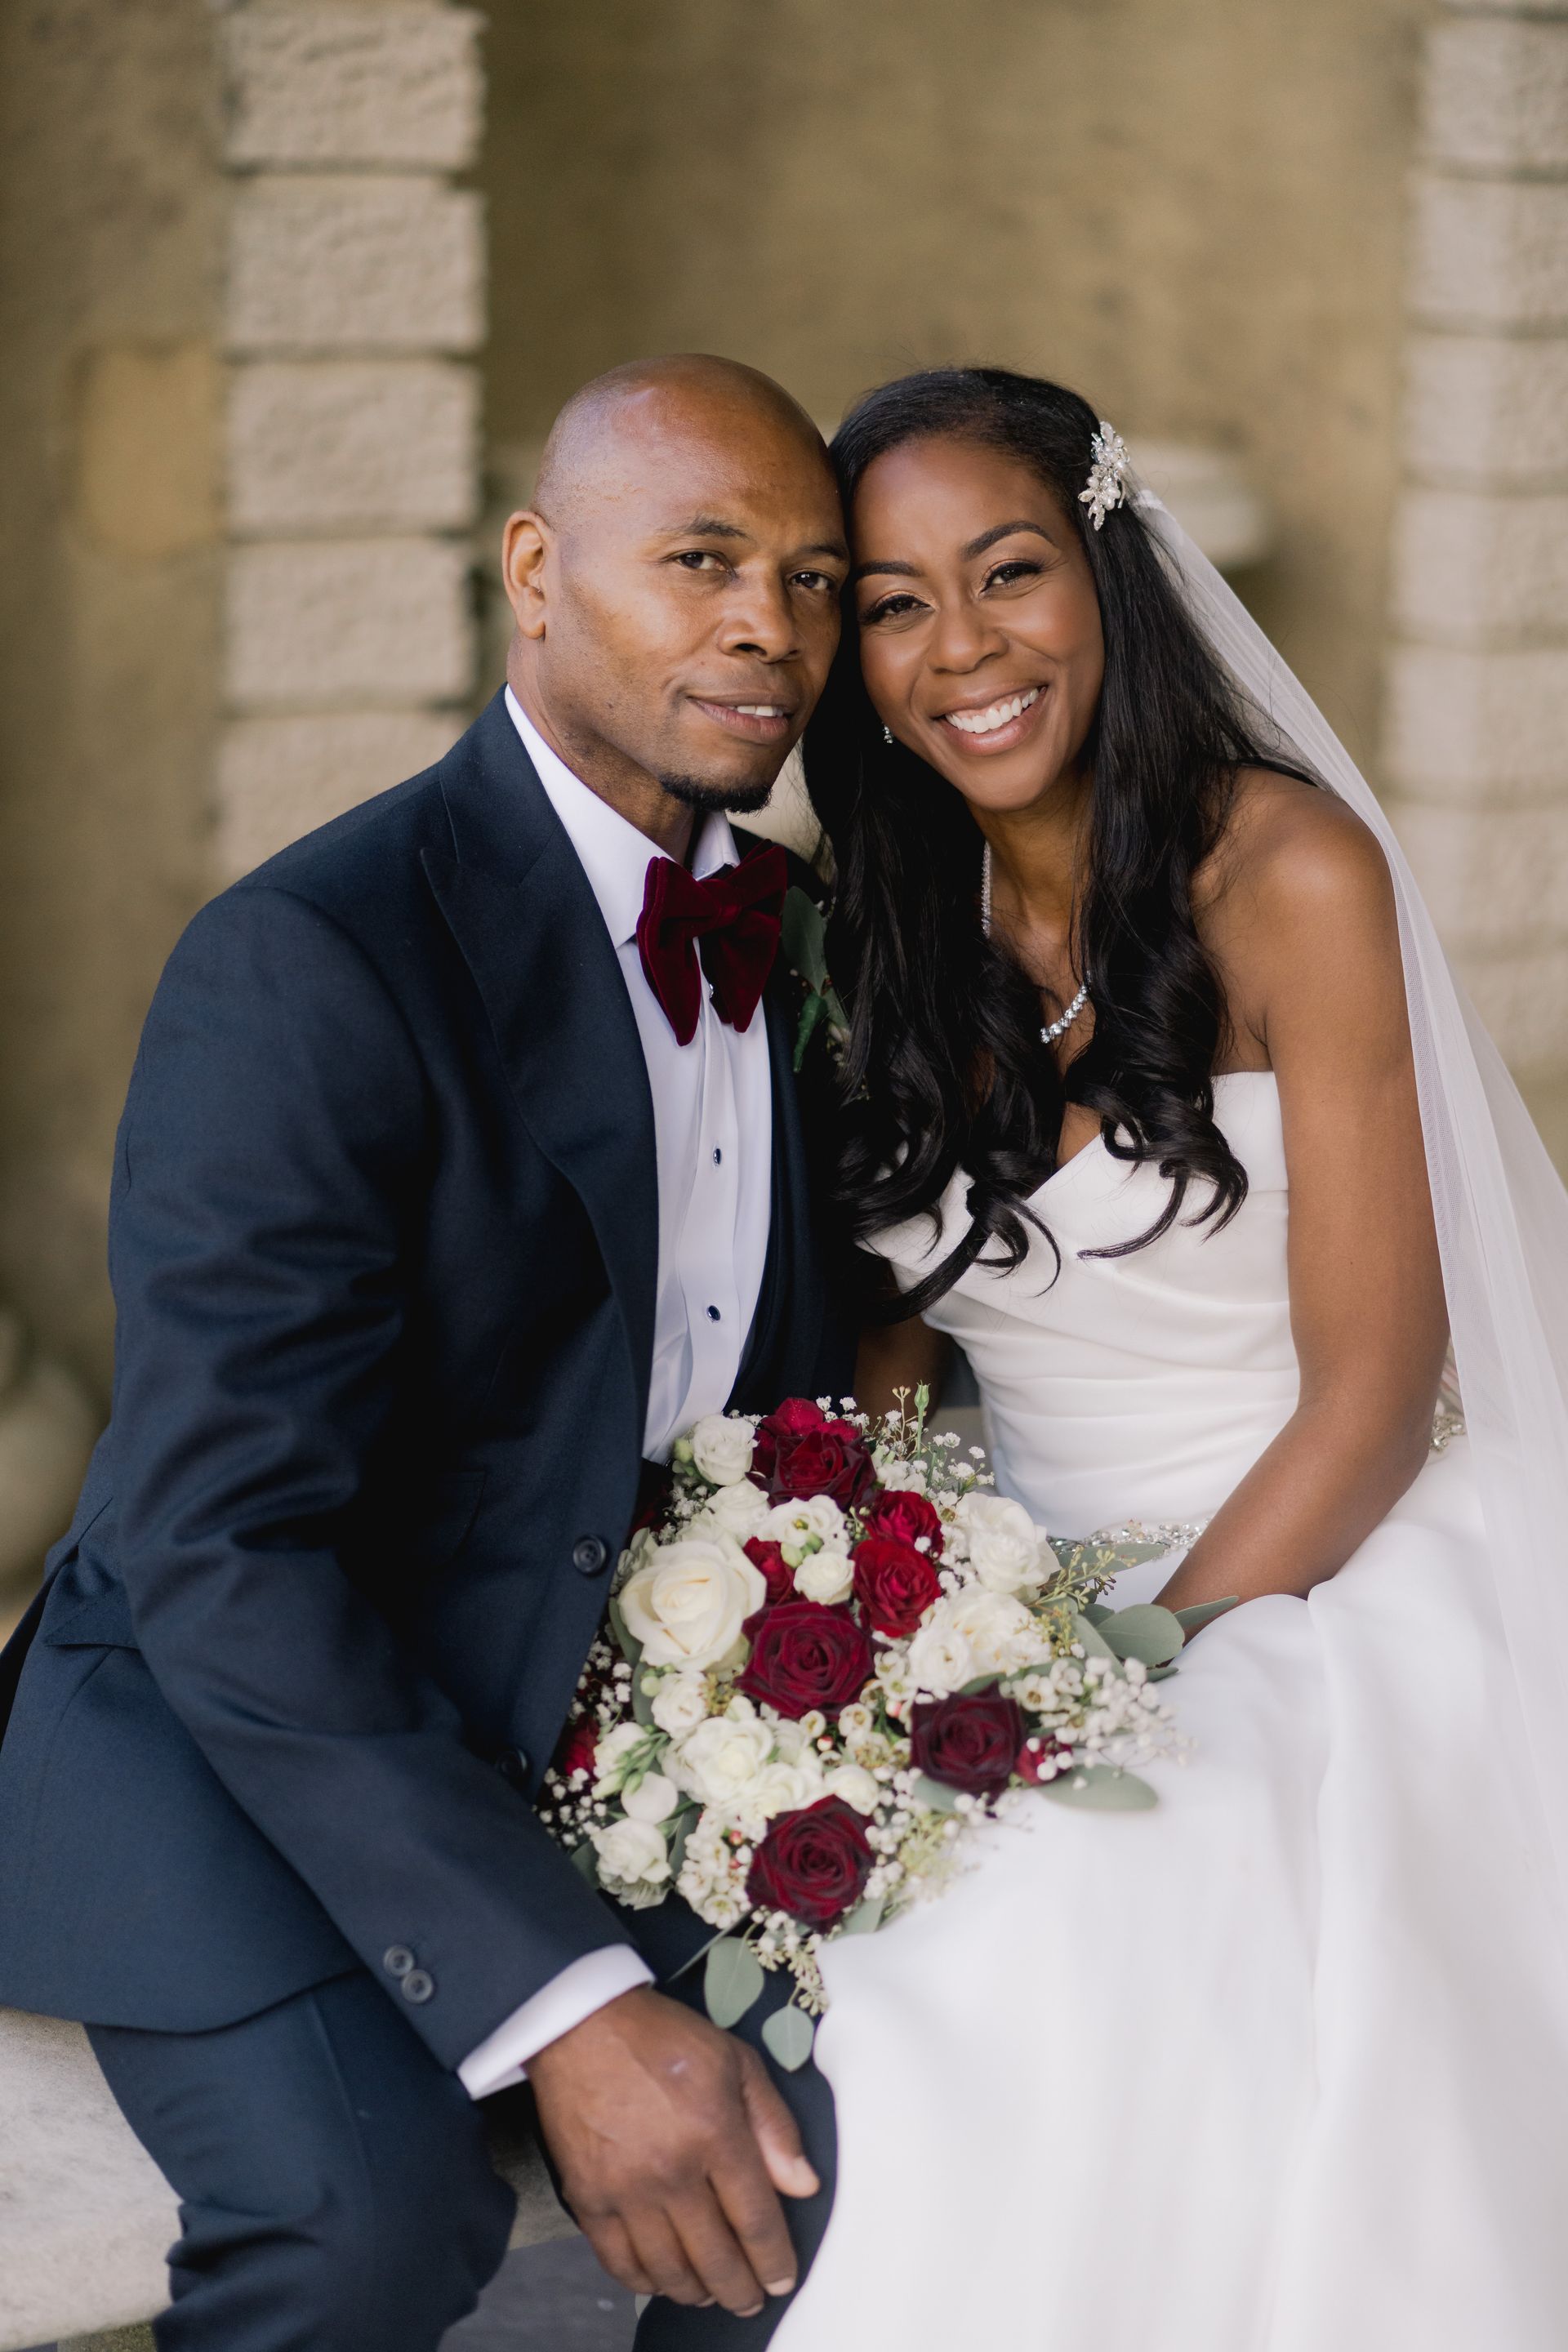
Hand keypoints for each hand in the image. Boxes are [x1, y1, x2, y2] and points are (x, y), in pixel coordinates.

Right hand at [528, 1985, 818, 2316]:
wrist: (583, 2026)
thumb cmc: (665, 2039)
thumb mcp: (736, 2062)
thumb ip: (773, 2125)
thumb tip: (803, 2185)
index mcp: (715, 2133)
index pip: (755, 2220)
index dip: (775, 2260)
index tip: (783, 2279)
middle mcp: (671, 2171)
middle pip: (715, 2258)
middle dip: (741, 2289)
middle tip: (751, 2299)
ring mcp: (625, 2190)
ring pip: (669, 2270)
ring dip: (696, 2292)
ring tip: (710, 2294)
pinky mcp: (587, 2198)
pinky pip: (619, 2261)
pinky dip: (644, 2282)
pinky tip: (662, 2281)